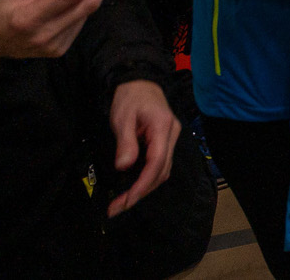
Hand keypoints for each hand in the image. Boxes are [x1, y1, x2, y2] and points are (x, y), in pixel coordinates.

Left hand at [106, 79, 178, 216]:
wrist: (140, 81)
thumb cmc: (130, 97)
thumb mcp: (122, 118)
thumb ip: (125, 142)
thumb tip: (124, 167)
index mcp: (163, 127)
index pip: (157, 162)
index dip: (142, 184)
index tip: (126, 200)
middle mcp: (172, 135)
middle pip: (162, 171)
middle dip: (141, 192)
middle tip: (118, 207)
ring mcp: (170, 138)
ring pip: (162, 170)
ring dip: (144, 188)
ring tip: (122, 201)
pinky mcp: (164, 141)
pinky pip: (159, 164)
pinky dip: (147, 179)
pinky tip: (132, 186)